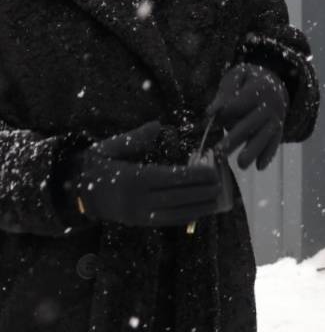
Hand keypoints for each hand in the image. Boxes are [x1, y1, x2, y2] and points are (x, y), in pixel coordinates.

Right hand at [64, 121, 222, 226]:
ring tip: (218, 200)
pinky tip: (199, 212)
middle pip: (175, 197)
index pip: (170, 178)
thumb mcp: (110, 147)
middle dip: (201, 192)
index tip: (212, 171)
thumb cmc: (98, 164)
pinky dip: (184, 217)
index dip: (193, 176)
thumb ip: (135, 138)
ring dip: (197, 208)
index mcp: (133, 179)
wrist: (77, 192)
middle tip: (222, 184)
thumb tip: (156, 126)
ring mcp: (137, 214)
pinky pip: (164, 222)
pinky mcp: (137, 223)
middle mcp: (136, 200)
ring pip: (173, 213)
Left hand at [210, 64, 288, 169]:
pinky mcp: (279, 129)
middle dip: (236, 137)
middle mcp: (272, 103)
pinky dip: (269, 154)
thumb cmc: (250, 80)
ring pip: (265, 135)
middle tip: (219, 151)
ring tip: (241, 164)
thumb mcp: (237, 76)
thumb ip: (225, 92)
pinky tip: (260, 166)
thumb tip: (211, 112)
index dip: (225, 112)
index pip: (240, 103)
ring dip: (254, 149)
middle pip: (252, 122)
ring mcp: (277, 117)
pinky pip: (275, 141)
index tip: (211, 117)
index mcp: (261, 87)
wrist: (276, 82)